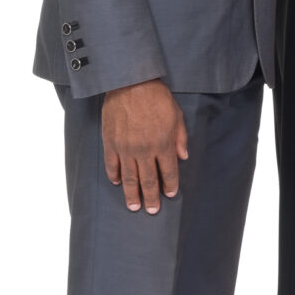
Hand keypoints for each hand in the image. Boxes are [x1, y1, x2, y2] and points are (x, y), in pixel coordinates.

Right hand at [101, 79, 187, 212]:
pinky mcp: (110, 142)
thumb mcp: (177, 116)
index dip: (169, 186)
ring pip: (129, 177)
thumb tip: (183, 157)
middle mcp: (144, 150)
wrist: (131, 84)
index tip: (169, 195)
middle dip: (151, 197)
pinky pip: (112, 163)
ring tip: (134, 206)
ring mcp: (126, 148)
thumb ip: (180, 139)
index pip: (168, 172)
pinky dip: (115, 174)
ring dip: (132, 193)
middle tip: (151, 211)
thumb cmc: (157, 98)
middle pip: (148, 180)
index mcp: (163, 145)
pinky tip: (117, 183)